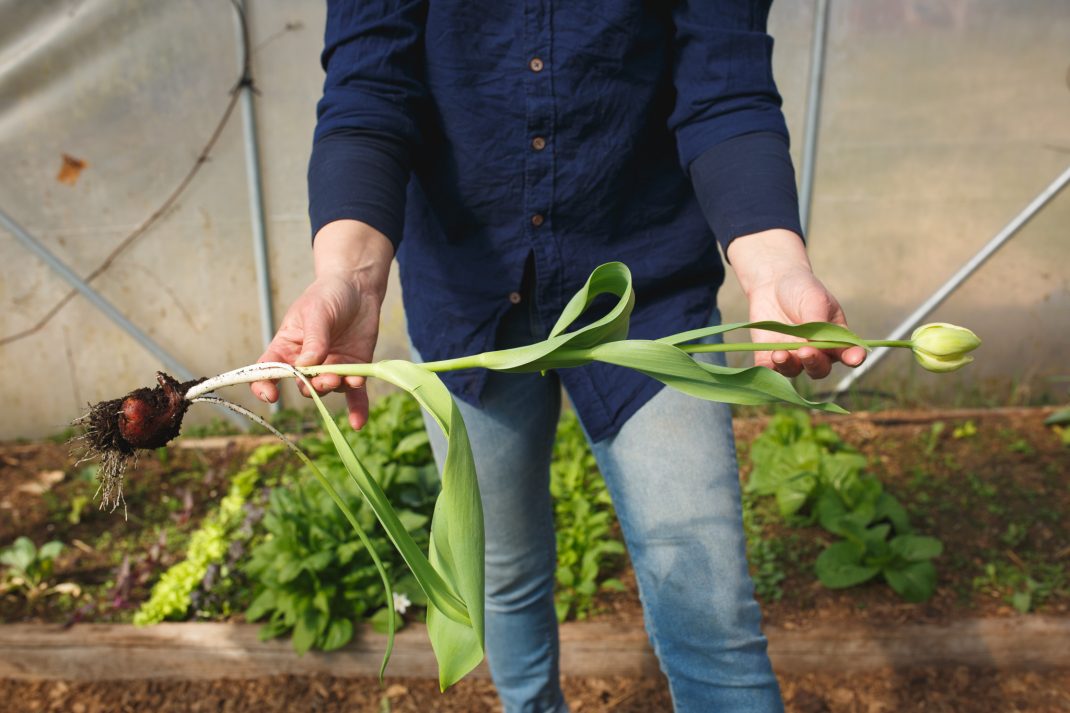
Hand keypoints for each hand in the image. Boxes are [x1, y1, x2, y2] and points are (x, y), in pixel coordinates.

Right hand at [251, 221, 392, 428]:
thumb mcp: (316, 313)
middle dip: (312, 386)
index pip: (268, 371)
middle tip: (325, 377)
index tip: (270, 394)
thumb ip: (313, 340)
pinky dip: (357, 408)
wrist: (358, 288)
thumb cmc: (328, 295)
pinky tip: (359, 423)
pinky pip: (354, 394)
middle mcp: (306, 364)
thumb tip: (306, 368)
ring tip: (345, 376)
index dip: (264, 385)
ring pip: (328, 390)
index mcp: (286, 348)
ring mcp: (330, 368)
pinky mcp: (354, 369)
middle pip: (302, 385)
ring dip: (334, 387)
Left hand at [727, 229, 865, 378]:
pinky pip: (769, 368)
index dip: (853, 358)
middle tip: (805, 351)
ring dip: (789, 366)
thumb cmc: (801, 289)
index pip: (848, 353)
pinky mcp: (769, 355)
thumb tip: (815, 344)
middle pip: (819, 368)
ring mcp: (792, 356)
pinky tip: (768, 360)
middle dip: (814, 363)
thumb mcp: (814, 300)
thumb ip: (817, 323)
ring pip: (794, 371)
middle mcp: (815, 352)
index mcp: (834, 338)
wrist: (773, 282)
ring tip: (780, 354)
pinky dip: (769, 367)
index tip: (855, 358)